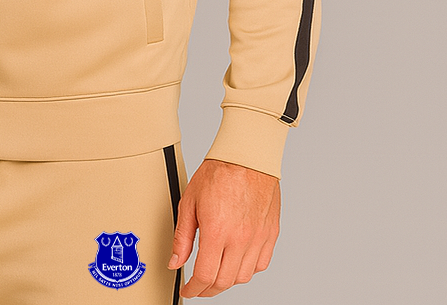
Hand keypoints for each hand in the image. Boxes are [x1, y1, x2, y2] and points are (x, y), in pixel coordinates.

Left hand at [168, 158, 279, 297]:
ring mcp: (258, 238)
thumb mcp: (190, 201)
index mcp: (217, 230)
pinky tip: (236, 261)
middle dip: (208, 289)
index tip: (188, 290)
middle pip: (224, 282)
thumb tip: (175, 261)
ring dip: (227, 280)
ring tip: (216, 272)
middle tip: (198, 286)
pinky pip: (260, 265)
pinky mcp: (270, 234)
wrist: (247, 156)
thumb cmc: (219, 172)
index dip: (193, 289)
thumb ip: (182, 236)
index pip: (205, 275)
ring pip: (243, 277)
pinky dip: (247, 269)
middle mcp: (240, 238)